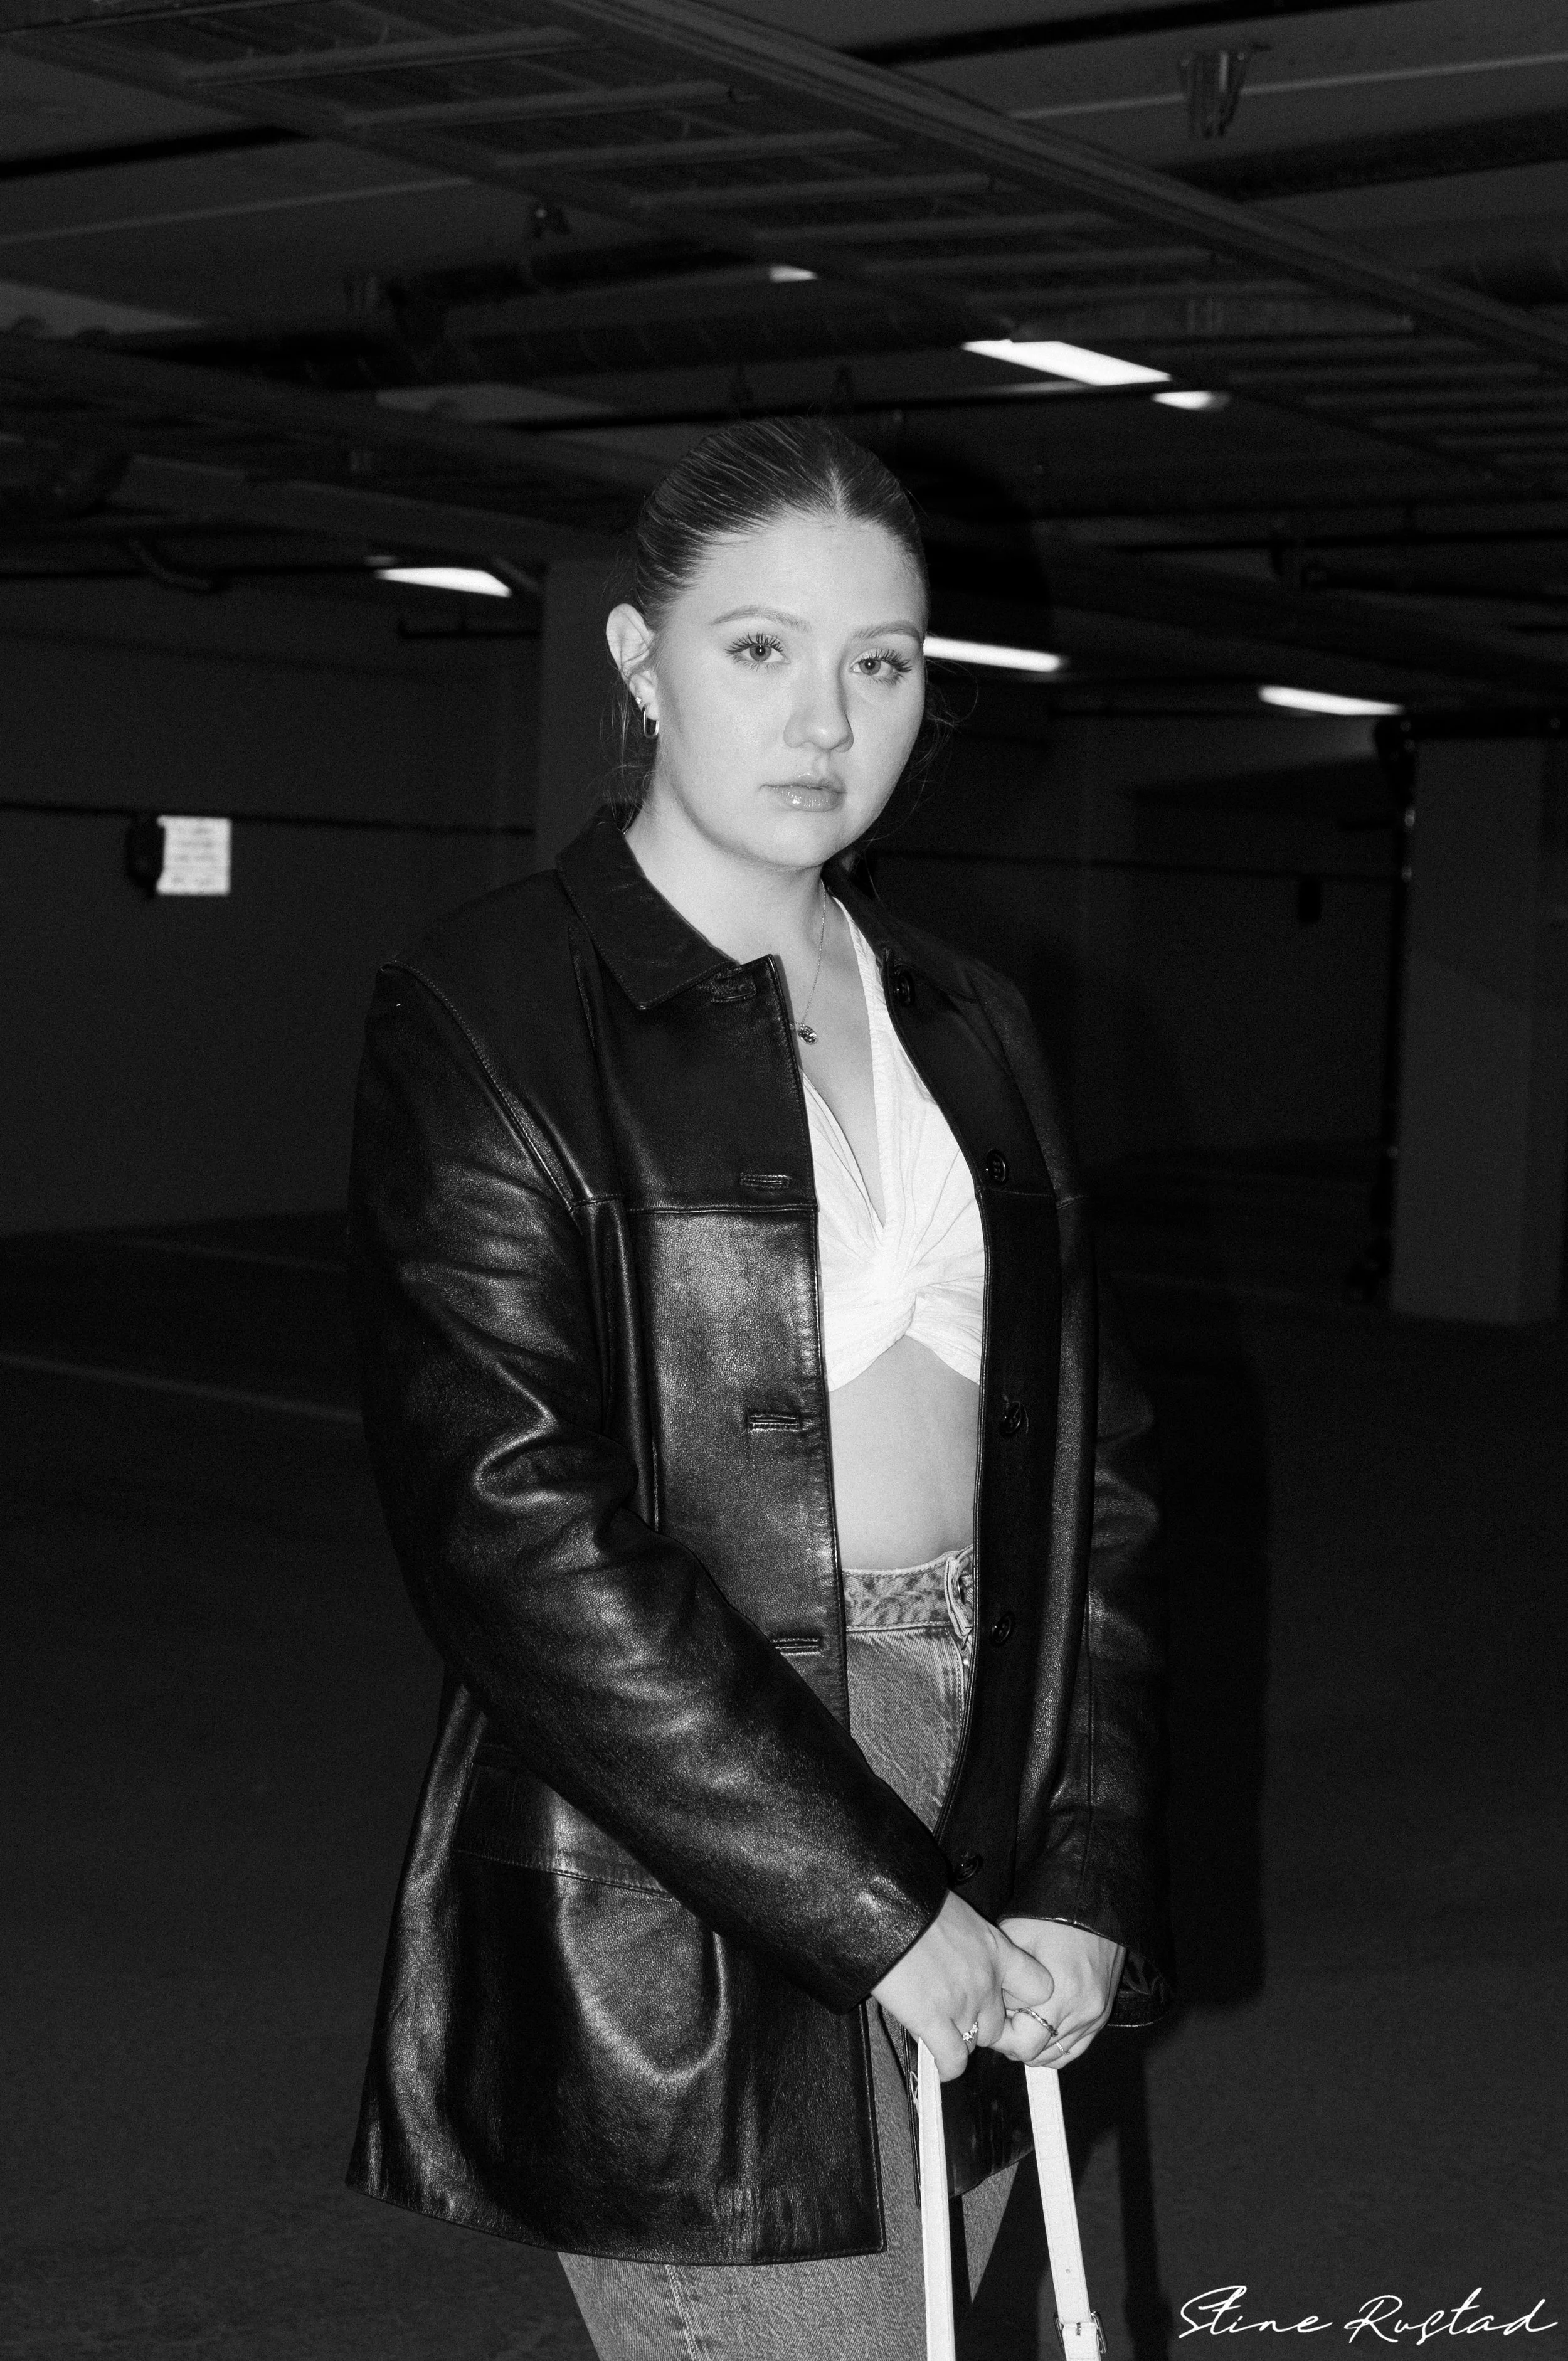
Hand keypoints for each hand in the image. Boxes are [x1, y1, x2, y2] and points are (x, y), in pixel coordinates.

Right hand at [872, 1894, 1057, 2080]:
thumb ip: (972, 1944)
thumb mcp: (959, 1915)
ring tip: (942, 2030)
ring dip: (960, 2040)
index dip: (1023, 2001)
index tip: (1008, 2002)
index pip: (1038, 1988)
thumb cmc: (916, 1905)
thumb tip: (964, 1955)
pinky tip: (942, 2065)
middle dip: (980, 2025)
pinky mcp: (933, 2020)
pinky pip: (953, 2058)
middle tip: (959, 2015)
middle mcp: (986, 1981)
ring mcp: (962, 2004)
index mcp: (997, 1950)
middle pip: (999, 2024)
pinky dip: (948, 2067)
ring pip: (975, 2042)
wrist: (885, 1908)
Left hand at [990, 1920, 1124, 2069]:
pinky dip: (1054, 2045)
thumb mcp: (1016, 1938)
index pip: (1024, 2044)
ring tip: (1019, 2022)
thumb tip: (994, 2010)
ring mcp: (1094, 2016)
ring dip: (1034, 2045)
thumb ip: (1004, 1979)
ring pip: (1055, 2056)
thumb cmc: (1052, 1916)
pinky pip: (1074, 2049)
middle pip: (1038, 2054)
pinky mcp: (1101, 2015)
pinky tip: (1039, 2029)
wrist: (1093, 1903)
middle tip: (1001, 2021)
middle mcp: (1082, 2011)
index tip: (991, 2020)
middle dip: (1014, 2042)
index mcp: (1061, 1993)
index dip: (1001, 2037)